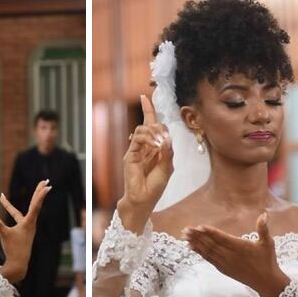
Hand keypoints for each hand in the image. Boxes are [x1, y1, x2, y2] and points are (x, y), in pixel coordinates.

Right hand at [0, 181, 50, 281]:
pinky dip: (12, 211)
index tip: (47, 186)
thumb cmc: (13, 249)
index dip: (40, 195)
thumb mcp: (5, 236)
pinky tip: (6, 208)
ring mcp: (28, 227)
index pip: (36, 205)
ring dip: (19, 202)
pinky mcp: (24, 231)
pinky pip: (19, 217)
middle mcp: (30, 223)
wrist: (18, 264)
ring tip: (7, 196)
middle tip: (45, 181)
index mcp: (28, 222)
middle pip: (35, 204)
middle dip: (38, 192)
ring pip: (24, 210)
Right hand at [119, 94, 173, 230]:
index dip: (149, 110)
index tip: (144, 96)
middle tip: (162, 139)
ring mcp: (136, 150)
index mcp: (155, 148)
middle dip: (156, 124)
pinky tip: (154, 145)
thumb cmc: (155, 188)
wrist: (142, 200)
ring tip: (159, 144)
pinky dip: (147, 138)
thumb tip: (166, 137)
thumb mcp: (167, 168)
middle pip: (148, 123)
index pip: (152, 125)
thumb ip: (167, 152)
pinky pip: (138, 138)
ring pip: (143, 129)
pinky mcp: (129, 155)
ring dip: (153, 133)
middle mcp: (145, 147)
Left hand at [185, 213, 289, 296]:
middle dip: (197, 236)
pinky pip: (208, 259)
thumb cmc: (267, 261)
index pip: (221, 238)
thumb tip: (264, 215)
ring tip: (185, 236)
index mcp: (239, 247)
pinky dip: (199, 252)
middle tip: (186, 229)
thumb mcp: (267, 243)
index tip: (199, 226)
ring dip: (196, 243)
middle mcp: (230, 255)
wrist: (266, 282)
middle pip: (211, 244)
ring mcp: (225, 263)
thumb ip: (263, 229)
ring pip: (207, 251)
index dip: (210, 232)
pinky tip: (191, 247)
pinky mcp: (223, 269)